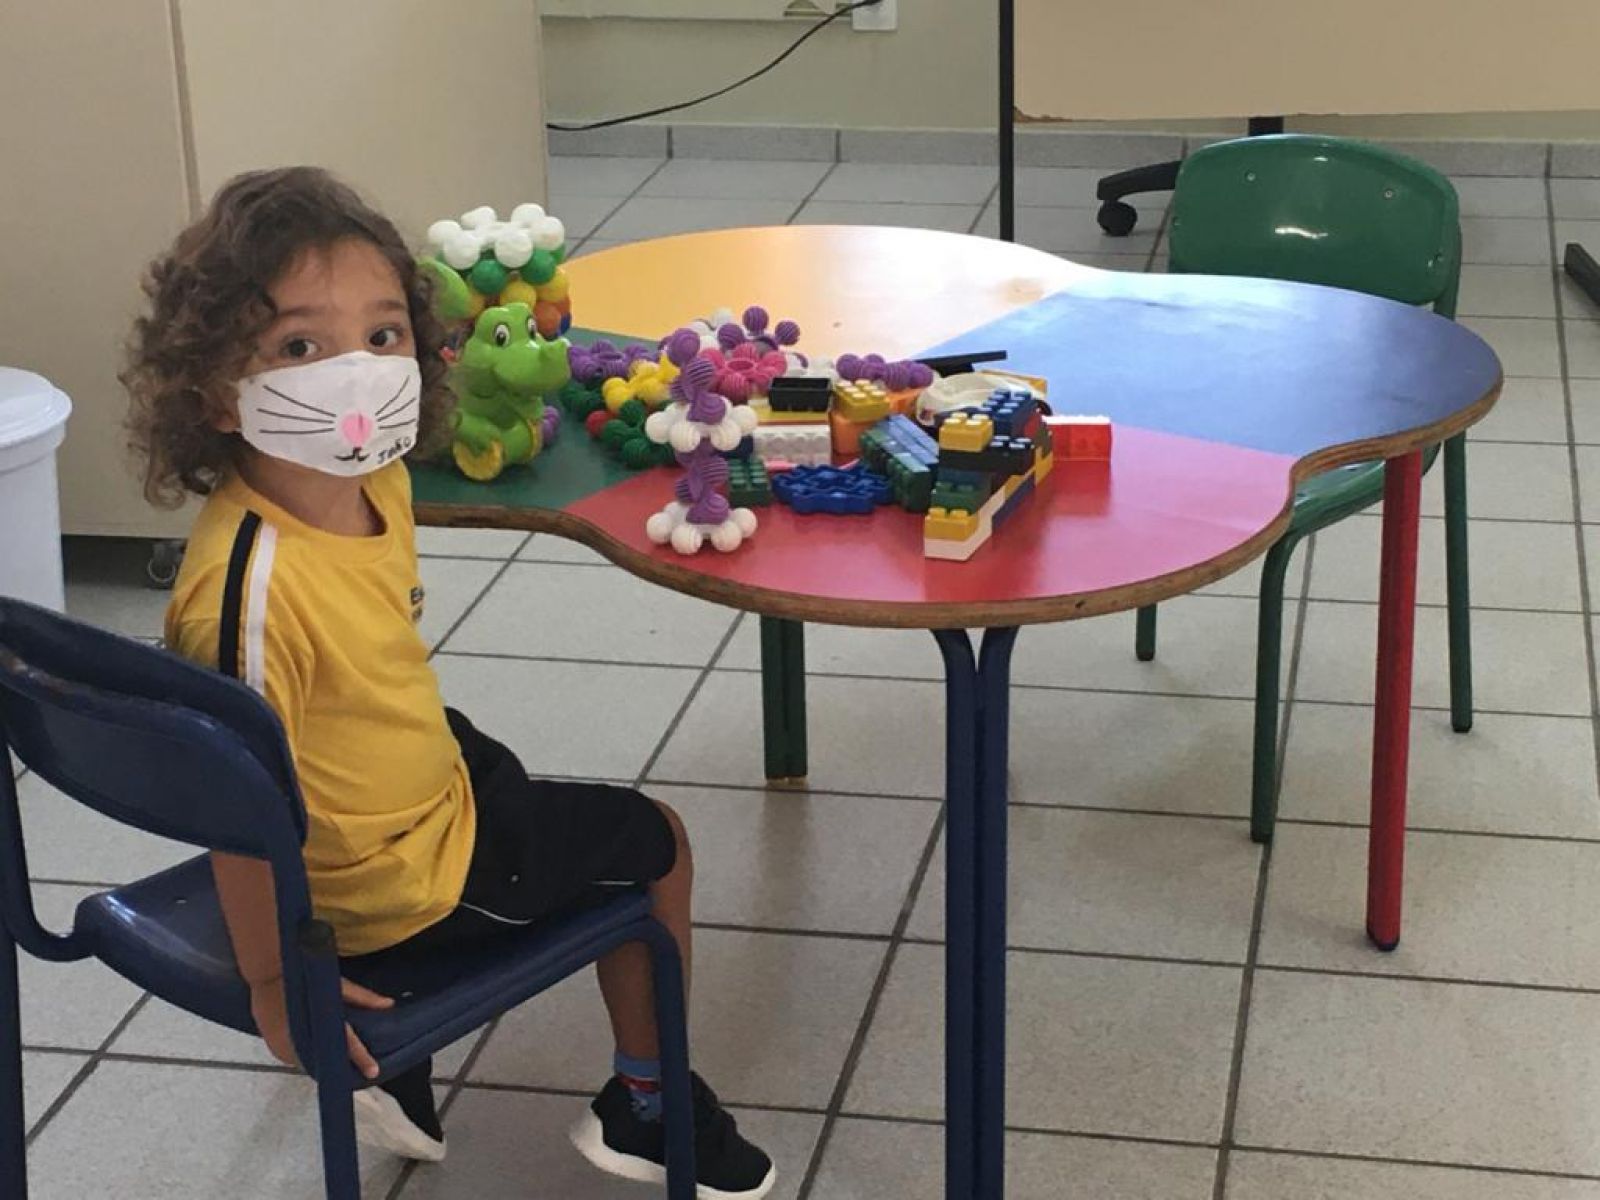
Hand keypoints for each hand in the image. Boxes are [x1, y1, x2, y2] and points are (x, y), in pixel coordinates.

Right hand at [249, 977, 394, 1079]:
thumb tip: (389, 1004)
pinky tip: (314, 1053)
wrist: (267, 972)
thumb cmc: (307, 976)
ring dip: (322, 1061)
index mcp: (324, 1022)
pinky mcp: (274, 1047)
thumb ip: (363, 998)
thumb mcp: (338, 985)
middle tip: (354, 1069)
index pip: (347, 1044)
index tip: (374, 1072)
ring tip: (336, 1063)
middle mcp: (306, 1040)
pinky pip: (294, 1057)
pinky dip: (305, 1056)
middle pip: (327, 1060)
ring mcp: (286, 1046)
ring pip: (310, 1061)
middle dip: (341, 1065)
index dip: (361, 1058)